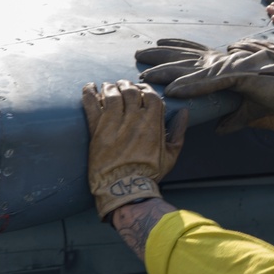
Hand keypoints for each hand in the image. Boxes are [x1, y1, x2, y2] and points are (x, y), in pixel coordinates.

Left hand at [82, 80, 187, 220]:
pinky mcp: (97, 130)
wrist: (125, 188)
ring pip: (111, 95)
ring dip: (110, 87)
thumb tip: (184, 112)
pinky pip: (91, 106)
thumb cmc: (149, 173)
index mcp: (153, 123)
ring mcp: (114, 124)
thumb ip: (179, 131)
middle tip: (123, 85)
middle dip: (127, 85)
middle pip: (130, 91)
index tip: (141, 90)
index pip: (150, 95)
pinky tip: (89, 87)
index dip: (145, 90)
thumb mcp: (172, 154)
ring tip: (108, 86)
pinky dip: (89, 93)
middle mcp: (134, 119)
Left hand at [135, 38, 273, 133]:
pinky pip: (208, 83)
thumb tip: (219, 129)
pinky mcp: (238, 77)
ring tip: (146, 74)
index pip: (195, 55)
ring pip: (191, 69)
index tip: (155, 45)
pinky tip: (174, 90)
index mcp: (226, 67)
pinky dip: (190, 86)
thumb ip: (231, 119)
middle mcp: (225, 63)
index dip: (175, 49)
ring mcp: (230, 69)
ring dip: (167, 72)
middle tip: (137, 55)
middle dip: (160, 55)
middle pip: (186, 57)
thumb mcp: (248, 111)